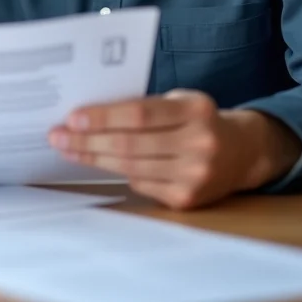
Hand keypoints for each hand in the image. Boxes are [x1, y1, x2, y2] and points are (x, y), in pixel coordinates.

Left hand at [48, 90, 301, 209]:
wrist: (244, 152)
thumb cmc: (198, 120)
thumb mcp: (180, 102)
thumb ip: (144, 107)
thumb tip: (89, 115)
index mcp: (196, 110)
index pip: (140, 113)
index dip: (103, 117)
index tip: (72, 118)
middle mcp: (200, 143)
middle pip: (130, 144)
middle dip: (88, 141)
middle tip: (57, 136)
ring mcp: (196, 175)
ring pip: (131, 168)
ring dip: (93, 158)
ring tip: (67, 149)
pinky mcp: (188, 199)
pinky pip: (141, 185)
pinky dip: (117, 173)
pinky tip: (98, 162)